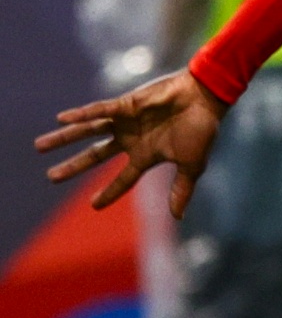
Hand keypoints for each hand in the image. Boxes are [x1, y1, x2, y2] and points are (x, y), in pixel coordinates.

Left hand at [34, 71, 228, 215]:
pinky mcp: (125, 105)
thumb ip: (182, 189)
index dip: (109, 193)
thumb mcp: (193, 165)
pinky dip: (81, 115)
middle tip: (51, 177)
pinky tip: (62, 119)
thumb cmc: (203, 131)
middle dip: (73, 166)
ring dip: (64, 138)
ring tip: (39, 146)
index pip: (124, 179)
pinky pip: (99, 110)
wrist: (206, 99)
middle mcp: (131, 140)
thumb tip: (177, 217)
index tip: (94, 206)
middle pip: (95, 156)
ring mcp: (126, 122)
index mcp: (147, 156)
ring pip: (88, 132)